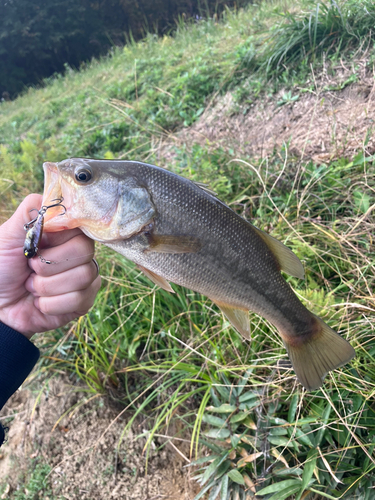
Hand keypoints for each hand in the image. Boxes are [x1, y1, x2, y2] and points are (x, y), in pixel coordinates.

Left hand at [0, 194, 100, 337]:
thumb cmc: (0, 269)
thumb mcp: (7, 236)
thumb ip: (30, 212)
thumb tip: (54, 195)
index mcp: (62, 234)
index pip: (80, 226)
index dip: (58, 239)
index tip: (39, 245)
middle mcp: (78, 253)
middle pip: (85, 251)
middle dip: (49, 265)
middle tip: (31, 269)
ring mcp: (84, 277)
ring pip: (83, 275)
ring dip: (47, 286)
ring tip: (32, 287)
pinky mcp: (84, 300)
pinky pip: (80, 298)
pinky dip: (52, 304)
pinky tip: (40, 303)